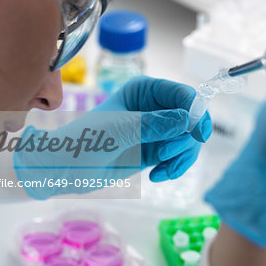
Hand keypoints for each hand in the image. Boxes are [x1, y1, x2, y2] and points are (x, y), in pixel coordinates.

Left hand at [15, 76, 211, 198]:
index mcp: (144, 90)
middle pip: (191, 119)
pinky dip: (174, 167)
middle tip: (165, 154)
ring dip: (180, 157)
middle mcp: (154, 107)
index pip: (181, 94)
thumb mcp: (120, 130)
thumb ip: (155, 124)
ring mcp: (156, 131)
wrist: (66, 169)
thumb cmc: (85, 141)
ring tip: (160, 170)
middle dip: (184, 139)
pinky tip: (156, 175)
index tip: (199, 132)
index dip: (195, 110)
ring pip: (188, 140)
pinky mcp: (155, 151)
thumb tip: (188, 119)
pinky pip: (178, 157)